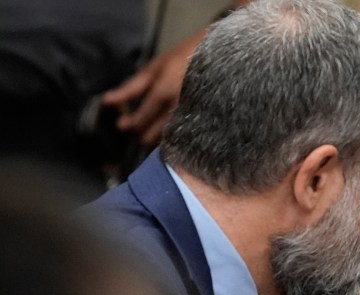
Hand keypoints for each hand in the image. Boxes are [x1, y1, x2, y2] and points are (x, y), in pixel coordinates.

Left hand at [101, 30, 203, 146]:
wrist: (221, 58)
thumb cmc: (183, 57)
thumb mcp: (154, 68)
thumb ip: (130, 87)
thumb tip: (107, 102)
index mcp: (163, 93)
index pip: (140, 121)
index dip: (128, 125)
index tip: (122, 123)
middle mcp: (179, 109)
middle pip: (153, 138)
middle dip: (141, 135)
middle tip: (138, 127)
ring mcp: (193, 119)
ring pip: (168, 141)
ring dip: (157, 138)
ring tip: (152, 128)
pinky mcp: (204, 124)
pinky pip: (183, 138)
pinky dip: (173, 137)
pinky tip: (170, 129)